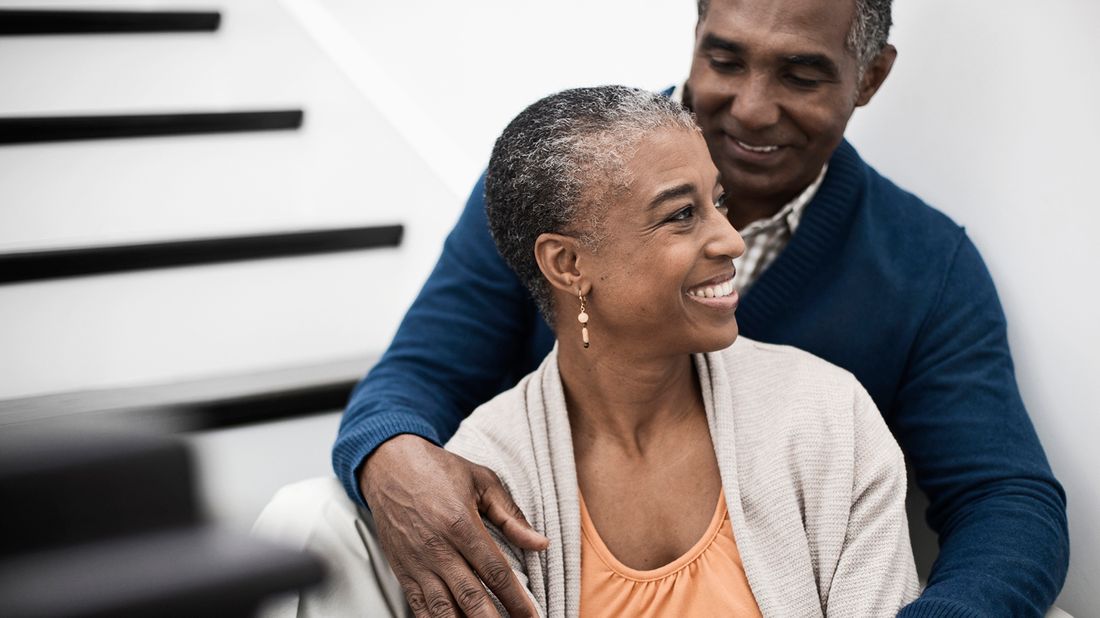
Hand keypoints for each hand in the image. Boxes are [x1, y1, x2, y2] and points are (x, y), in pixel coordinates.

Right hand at [360, 434, 548, 617]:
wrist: (387, 465)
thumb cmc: (436, 469)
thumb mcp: (481, 481)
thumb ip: (511, 516)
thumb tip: (540, 543)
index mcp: (461, 524)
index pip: (495, 572)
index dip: (517, 600)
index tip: (533, 616)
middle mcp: (437, 548)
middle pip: (471, 597)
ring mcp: (417, 562)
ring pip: (444, 609)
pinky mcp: (402, 571)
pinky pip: (419, 607)